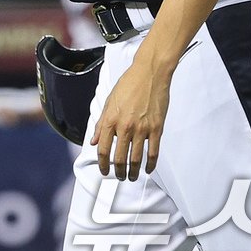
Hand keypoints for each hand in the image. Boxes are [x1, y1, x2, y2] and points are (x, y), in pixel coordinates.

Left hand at [91, 59, 171, 179]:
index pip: (103, 149)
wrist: (149, 74)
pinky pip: (153, 152)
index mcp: (110, 120)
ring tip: (132, 177)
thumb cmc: (129, 85)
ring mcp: (142, 129)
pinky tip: (148, 169)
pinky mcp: (156, 128)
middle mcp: (125, 126)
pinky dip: (150, 164)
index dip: (103, 164)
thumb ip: (101, 124)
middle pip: (119, 158)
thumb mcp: (109, 102)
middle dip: (118, 171)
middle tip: (119, 177)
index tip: (104, 170)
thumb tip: (94, 141)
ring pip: (136, 158)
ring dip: (133, 172)